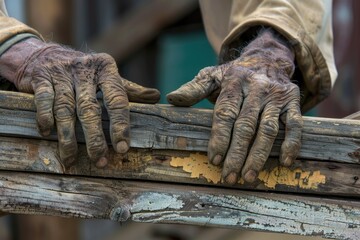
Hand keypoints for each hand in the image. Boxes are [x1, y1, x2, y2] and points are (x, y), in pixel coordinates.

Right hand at [0, 38, 159, 167]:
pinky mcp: (41, 77)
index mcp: (106, 69)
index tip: (121, 148)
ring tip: (71, 159)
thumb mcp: (108, 76)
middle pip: (90, 109)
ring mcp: (61, 73)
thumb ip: (129, 90)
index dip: (120, 125)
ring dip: (67, 137)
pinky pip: (43, 100)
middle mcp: (85, 70)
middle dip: (94, 138)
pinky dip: (45, 118)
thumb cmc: (86, 73)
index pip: (116, 99)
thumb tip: (156, 96)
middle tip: (99, 160)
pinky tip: (48, 134)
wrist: (48, 54)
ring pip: (65, 109)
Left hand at [167, 29, 302, 183]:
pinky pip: (296, 124)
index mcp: (234, 83)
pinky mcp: (293, 101)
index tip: (214, 159)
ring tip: (249, 177)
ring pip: (268, 129)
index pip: (225, 113)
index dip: (219, 138)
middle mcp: (256, 88)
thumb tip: (172, 99)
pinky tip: (285, 162)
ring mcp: (276, 96)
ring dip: (259, 155)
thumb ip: (194, 88)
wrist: (267, 58)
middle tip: (229, 176)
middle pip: (245, 125)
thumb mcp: (212, 75)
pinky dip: (292, 143)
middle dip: (236, 154)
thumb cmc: (235, 74)